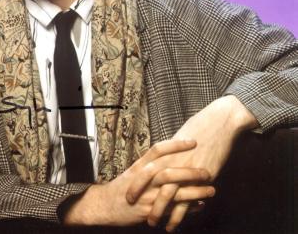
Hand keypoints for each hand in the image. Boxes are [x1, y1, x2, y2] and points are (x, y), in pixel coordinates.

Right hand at [63, 139, 213, 225]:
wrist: (105, 205)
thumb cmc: (122, 187)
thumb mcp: (134, 171)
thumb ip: (151, 164)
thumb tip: (173, 157)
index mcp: (140, 166)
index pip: (159, 150)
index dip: (176, 145)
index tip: (194, 141)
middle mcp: (144, 179)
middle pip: (169, 171)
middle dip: (190, 171)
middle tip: (207, 169)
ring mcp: (146, 196)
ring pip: (173, 192)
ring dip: (194, 191)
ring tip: (211, 189)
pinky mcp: (148, 211)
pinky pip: (171, 210)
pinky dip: (187, 208)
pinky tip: (200, 206)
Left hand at [127, 95, 257, 230]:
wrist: (219, 124)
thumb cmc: (200, 127)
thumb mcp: (181, 137)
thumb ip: (170, 150)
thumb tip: (162, 156)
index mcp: (168, 151)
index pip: (146, 167)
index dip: (136, 180)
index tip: (128, 190)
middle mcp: (174, 160)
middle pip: (151, 179)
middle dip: (139, 193)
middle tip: (131, 206)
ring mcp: (186, 169)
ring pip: (167, 194)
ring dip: (158, 210)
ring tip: (152, 223)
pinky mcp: (200, 179)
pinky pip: (186, 201)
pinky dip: (178, 216)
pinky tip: (173, 225)